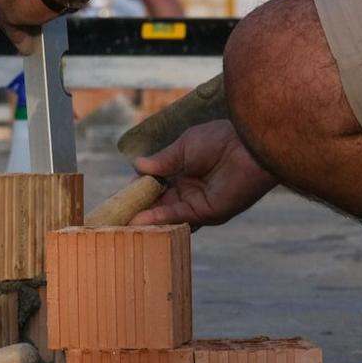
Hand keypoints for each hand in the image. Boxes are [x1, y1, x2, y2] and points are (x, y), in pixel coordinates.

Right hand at [128, 120, 278, 228]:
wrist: (248, 145)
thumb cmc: (219, 139)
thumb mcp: (182, 147)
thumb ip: (161, 161)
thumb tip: (136, 166)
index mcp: (183, 170)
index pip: (154, 185)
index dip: (137, 191)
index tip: (119, 198)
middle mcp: (189, 189)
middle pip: (157, 203)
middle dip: (137, 209)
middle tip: (114, 216)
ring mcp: (197, 202)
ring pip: (166, 214)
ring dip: (145, 219)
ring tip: (121, 223)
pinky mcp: (207, 212)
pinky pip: (179, 217)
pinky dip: (159, 219)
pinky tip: (140, 219)